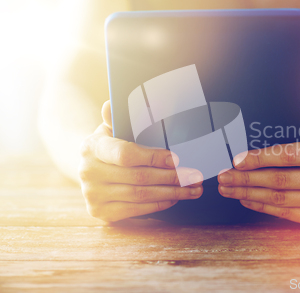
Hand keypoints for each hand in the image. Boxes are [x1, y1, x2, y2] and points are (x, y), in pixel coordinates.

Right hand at [79, 100, 203, 221]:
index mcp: (92, 147)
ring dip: (172, 193)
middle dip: (172, 178)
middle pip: (138, 177)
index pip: (126, 154)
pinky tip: (174, 198)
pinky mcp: (100, 212)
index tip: (177, 159)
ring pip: (141, 196)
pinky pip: (136, 210)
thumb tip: (110, 104)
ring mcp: (92, 195)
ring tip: (193, 189)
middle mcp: (88, 172)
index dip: (153, 158)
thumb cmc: (110, 146)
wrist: (90, 170)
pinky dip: (159, 204)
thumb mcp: (111, 129)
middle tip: (195, 176)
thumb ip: (115, 118)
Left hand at [217, 100, 299, 226]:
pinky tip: (245, 199)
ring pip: (278, 198)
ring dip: (248, 193)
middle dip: (246, 178)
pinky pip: (284, 212)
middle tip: (223, 176)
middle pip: (279, 179)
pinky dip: (261, 206)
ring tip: (227, 188)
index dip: (261, 158)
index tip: (236, 160)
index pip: (288, 155)